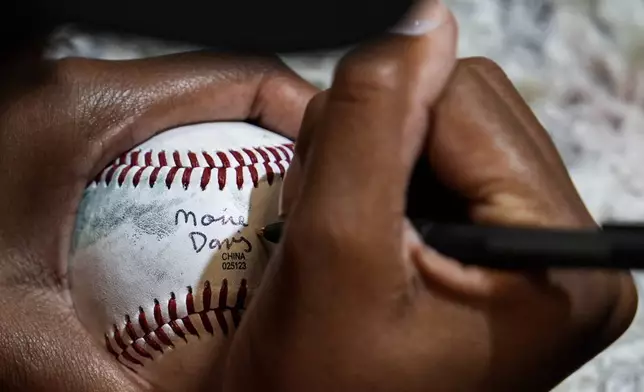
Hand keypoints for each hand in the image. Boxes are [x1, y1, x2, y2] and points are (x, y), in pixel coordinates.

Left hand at [0, 48, 316, 390]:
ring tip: (261, 228)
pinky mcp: (47, 133)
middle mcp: (77, 93)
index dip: (303, 113)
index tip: (335, 161)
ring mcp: (61, 109)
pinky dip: (182, 179)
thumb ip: (110, 387)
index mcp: (87, 110)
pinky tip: (188, 234)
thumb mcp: (18, 341)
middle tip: (305, 213)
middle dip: (273, 150)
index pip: (239, 78)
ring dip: (229, 167)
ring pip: (183, 122)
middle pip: (217, 100)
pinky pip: (145, 143)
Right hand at [224, 1, 637, 390]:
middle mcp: (565, 251)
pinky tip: (364, 236)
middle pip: (466, 109)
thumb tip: (419, 18)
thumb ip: (372, 123)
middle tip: (338, 221)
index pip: (469, 100)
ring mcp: (531, 249)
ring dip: (378, 164)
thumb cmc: (321, 389)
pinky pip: (439, 168)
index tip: (333, 192)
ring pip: (446, 132)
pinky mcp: (496, 250)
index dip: (382, 125)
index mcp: (562, 260)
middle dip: (382, 146)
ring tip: (347, 237)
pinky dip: (385, 184)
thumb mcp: (334, 251)